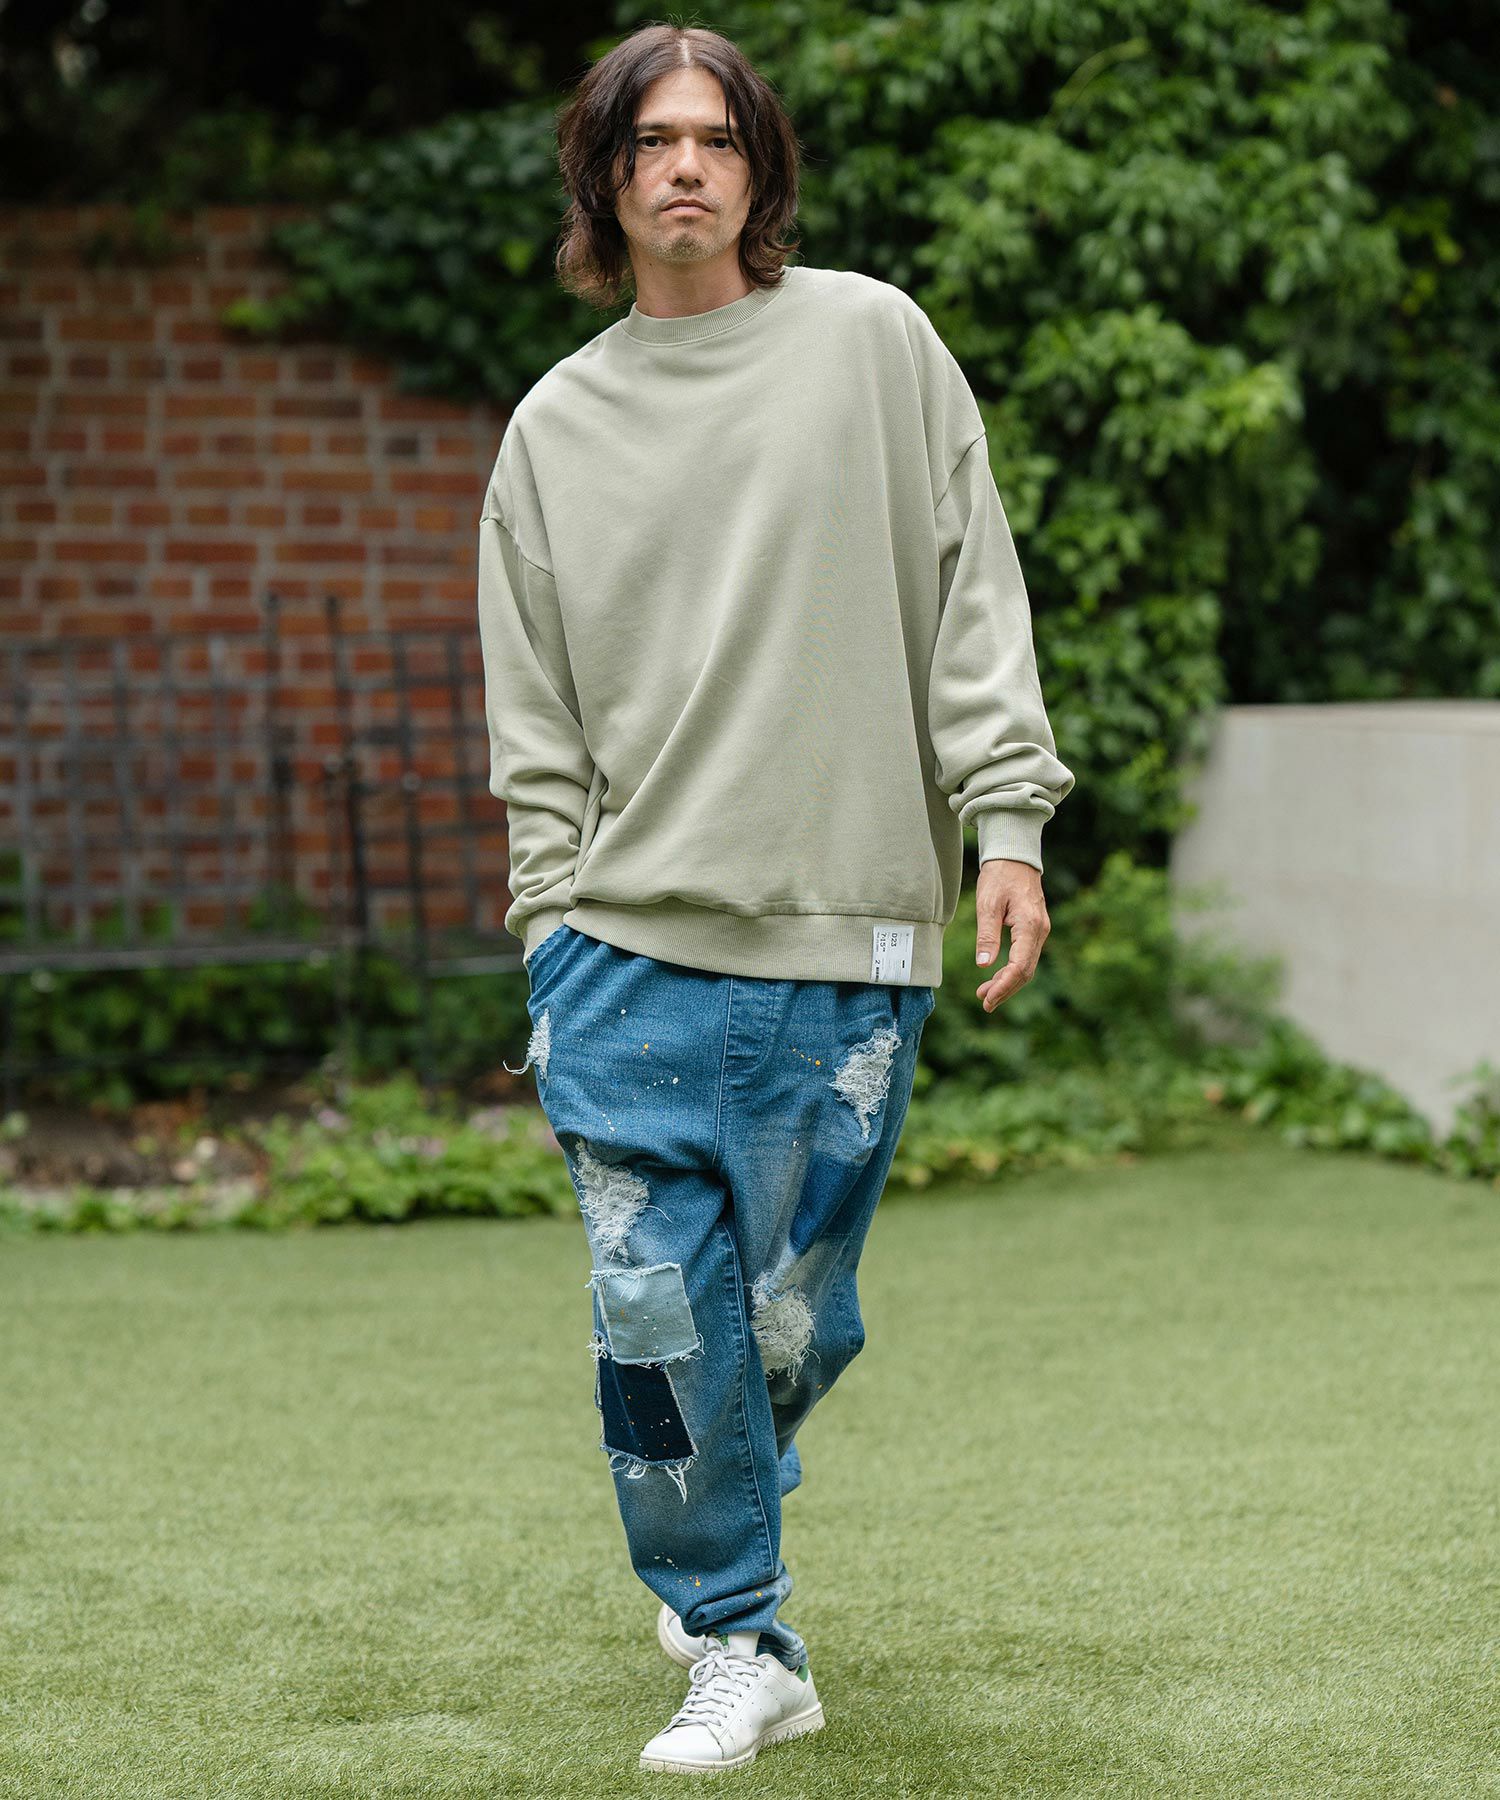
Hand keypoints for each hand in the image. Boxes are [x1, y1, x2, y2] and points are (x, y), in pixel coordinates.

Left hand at [975, 859, 1049, 1011]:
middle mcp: (1040, 931)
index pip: (1019, 966)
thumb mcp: (988, 904)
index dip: (1003, 986)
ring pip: (1027, 966)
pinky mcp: (1035, 929)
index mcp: (1030, 925)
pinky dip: (1012, 970)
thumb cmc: (999, 876)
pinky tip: (996, 976)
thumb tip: (983, 964)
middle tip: (984, 1003)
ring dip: (1008, 982)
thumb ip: (987, 935)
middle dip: (1005, 989)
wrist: (1015, 856)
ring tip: (985, 993)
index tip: (986, 998)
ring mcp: (1040, 930)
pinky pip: (1026, 956)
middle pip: (1026, 971)